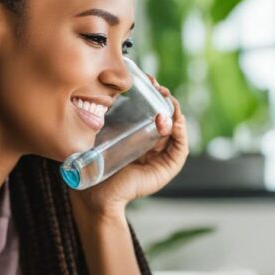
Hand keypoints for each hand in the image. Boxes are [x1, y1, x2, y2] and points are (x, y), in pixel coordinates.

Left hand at [68, 75, 188, 217]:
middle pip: (165, 114)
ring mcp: (162, 156)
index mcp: (139, 138)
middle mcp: (153, 145)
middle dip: (162, 96)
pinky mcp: (168, 168)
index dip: (151, 93)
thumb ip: (101, 120)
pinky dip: (179, 129)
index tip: (145, 79)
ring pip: (176, 126)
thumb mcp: (99, 136)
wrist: (96, 195)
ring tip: (162, 97)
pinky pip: (180, 145)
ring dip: (172, 108)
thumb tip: (95, 94)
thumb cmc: (93, 168)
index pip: (151, 110)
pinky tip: (169, 118)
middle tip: (154, 84)